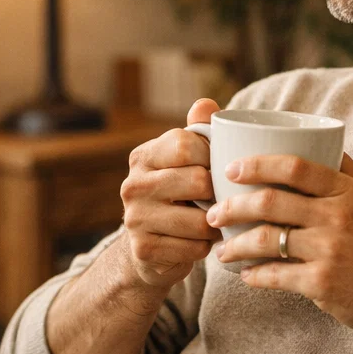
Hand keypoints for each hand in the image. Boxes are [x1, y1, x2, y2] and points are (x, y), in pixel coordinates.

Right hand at [118, 98, 220, 290]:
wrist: (151, 247)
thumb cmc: (178, 196)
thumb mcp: (185, 161)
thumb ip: (198, 132)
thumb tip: (205, 104)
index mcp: (143, 156)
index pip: (187, 145)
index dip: (213, 156)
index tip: (217, 167)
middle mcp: (132, 185)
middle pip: (198, 181)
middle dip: (218, 193)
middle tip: (220, 199)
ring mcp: (134, 219)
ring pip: (201, 220)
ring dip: (215, 224)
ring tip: (213, 222)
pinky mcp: (143, 249)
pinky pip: (195, 248)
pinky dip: (205, 247)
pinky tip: (199, 242)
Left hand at [208, 153, 352, 349]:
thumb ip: (347, 173)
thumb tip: (323, 142)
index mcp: (348, 191)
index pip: (294, 167)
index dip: (257, 165)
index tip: (231, 169)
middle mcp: (338, 217)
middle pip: (270, 202)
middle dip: (233, 206)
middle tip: (214, 212)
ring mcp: (329, 250)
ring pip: (267, 240)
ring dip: (236, 245)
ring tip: (222, 250)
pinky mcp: (322, 283)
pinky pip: (276, 275)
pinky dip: (254, 275)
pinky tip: (245, 275)